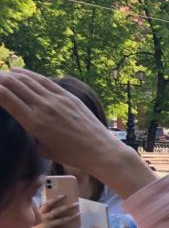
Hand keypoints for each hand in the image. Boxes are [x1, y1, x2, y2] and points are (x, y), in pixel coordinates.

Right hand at [0, 69, 155, 197]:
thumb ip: (29, 132)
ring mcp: (57, 99)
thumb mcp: (42, 148)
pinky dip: (29, 74)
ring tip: (1, 74)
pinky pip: (44, 80)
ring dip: (11, 74)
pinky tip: (19, 72)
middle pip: (14, 84)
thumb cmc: (71, 155)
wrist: (99, 150)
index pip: (5, 97)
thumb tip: (21, 120)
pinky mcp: (68, 96)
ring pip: (28, 80)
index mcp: (34, 122)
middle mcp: (43, 107)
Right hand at [23, 195, 80, 227]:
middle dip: (67, 207)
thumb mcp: (38, 219)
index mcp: (40, 213)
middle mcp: (43, 218)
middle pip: (57, 211)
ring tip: (78, 214)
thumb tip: (60, 210)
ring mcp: (46, 225)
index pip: (47, 204)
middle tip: (76, 204)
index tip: (64, 196)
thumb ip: (46, 214)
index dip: (56, 199)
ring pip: (61, 220)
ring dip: (71, 217)